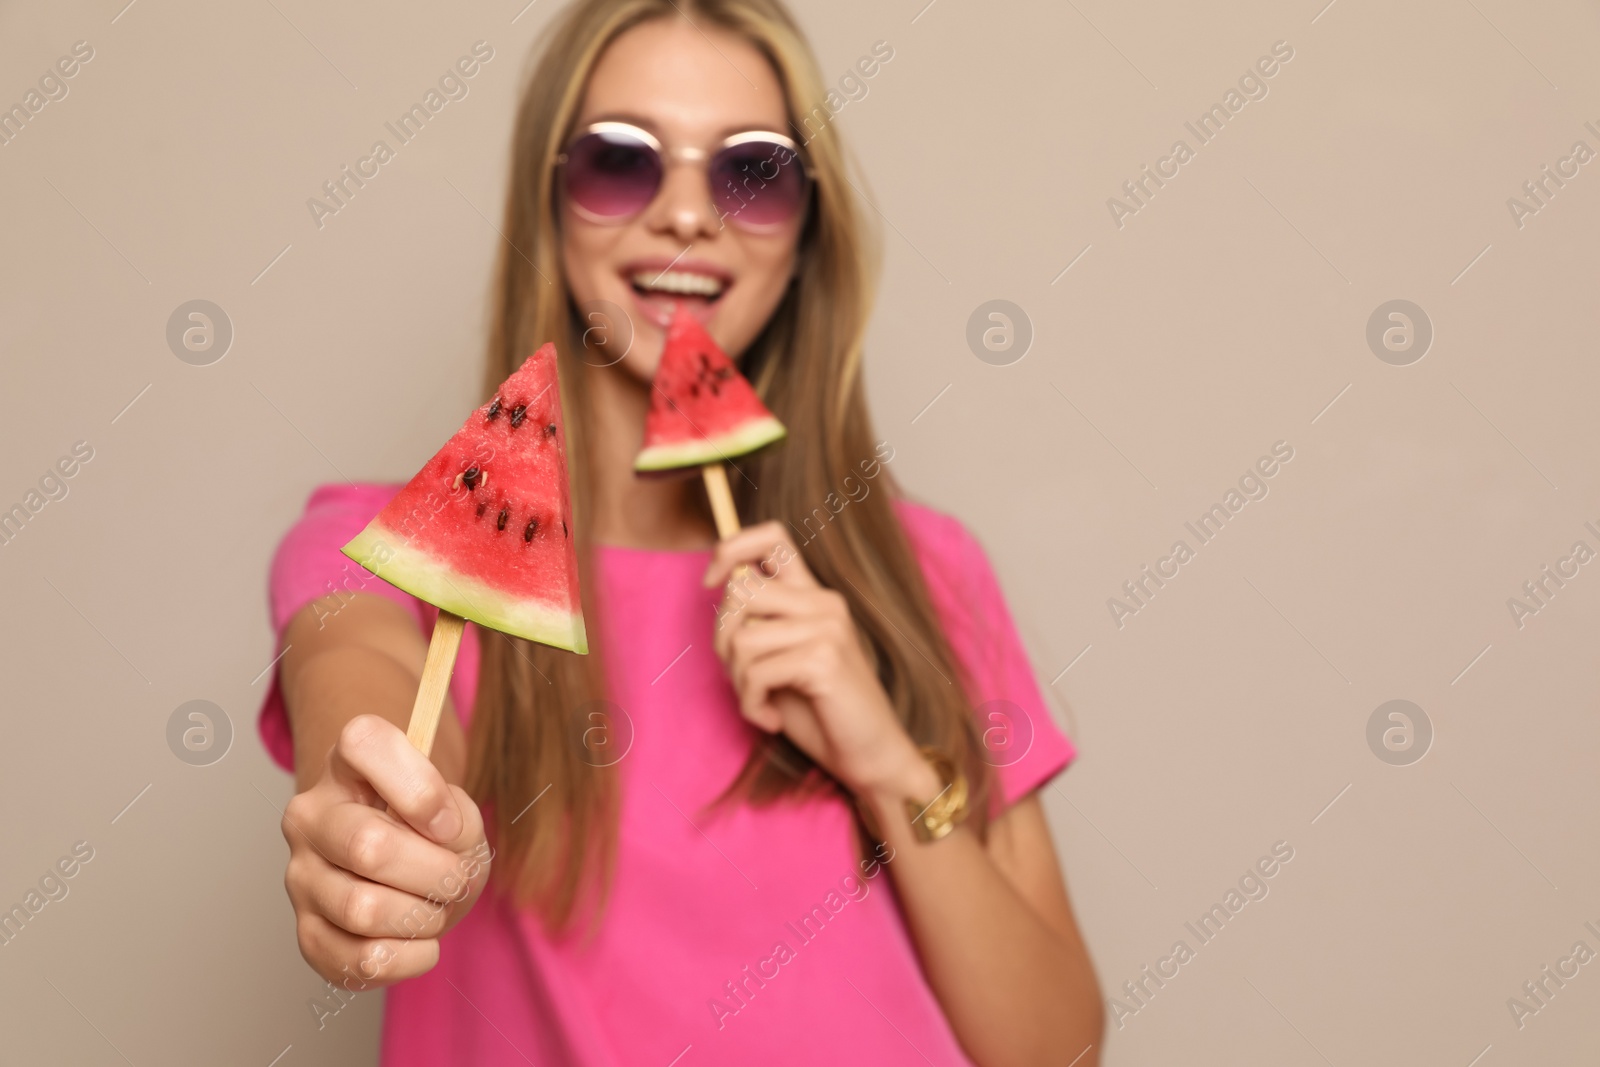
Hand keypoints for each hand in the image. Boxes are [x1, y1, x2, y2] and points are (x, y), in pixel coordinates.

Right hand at [281, 715, 490, 989]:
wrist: (405, 869)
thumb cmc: (430, 830)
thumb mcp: (454, 806)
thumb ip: (456, 813)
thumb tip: (444, 839)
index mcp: (344, 765)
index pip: (364, 741)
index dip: (422, 788)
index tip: (449, 822)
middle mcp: (310, 816)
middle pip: (369, 846)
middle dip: (437, 871)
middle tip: (458, 878)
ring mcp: (301, 876)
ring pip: (363, 909)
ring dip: (423, 917)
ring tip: (436, 908)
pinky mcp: (308, 933)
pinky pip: (357, 959)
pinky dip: (407, 958)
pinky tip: (422, 942)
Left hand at [705, 523, 938, 803]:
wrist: (871, 755)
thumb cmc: (822, 712)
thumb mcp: (781, 660)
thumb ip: (757, 625)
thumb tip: (720, 591)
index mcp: (813, 596)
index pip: (773, 537)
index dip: (731, 549)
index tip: (711, 582)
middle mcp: (823, 603)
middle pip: (741, 588)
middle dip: (723, 638)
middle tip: (742, 675)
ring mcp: (827, 628)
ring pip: (742, 637)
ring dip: (739, 682)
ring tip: (759, 702)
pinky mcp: (824, 659)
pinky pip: (756, 671)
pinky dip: (751, 704)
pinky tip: (770, 720)